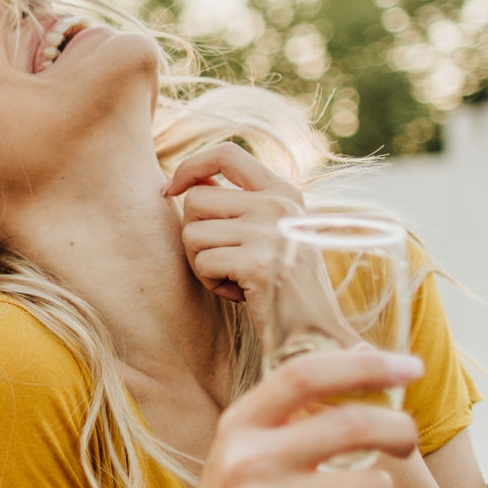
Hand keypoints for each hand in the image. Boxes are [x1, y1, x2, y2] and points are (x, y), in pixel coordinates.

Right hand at [151, 348, 422, 487]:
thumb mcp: (254, 446)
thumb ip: (304, 403)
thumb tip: (363, 352)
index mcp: (239, 424)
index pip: (305, 375)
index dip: (365, 366)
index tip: (412, 366)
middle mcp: (243, 461)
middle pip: (348, 425)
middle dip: (397, 428)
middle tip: (407, 439)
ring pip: (364, 487)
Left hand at [164, 142, 303, 325]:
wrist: (317, 334)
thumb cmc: (286, 288)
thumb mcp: (271, 234)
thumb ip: (239, 205)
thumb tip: (189, 182)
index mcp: (284, 192)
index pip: (226, 153)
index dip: (190, 167)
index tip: (170, 190)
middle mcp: (279, 204)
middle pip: (196, 199)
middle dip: (194, 234)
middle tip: (220, 261)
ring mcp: (270, 231)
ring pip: (192, 233)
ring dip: (202, 263)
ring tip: (234, 279)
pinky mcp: (257, 263)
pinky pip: (203, 262)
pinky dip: (212, 284)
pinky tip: (240, 294)